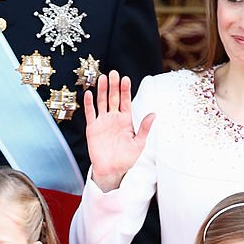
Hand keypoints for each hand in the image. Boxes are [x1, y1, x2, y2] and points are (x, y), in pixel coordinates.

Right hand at [83, 70, 154, 191]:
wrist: (111, 170)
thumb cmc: (126, 158)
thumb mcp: (139, 143)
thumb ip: (144, 128)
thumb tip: (154, 114)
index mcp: (126, 120)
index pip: (126, 101)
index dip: (125, 90)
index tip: (125, 79)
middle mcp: (114, 118)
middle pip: (113, 98)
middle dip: (113, 86)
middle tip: (113, 73)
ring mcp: (103, 122)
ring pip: (102, 102)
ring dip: (101, 90)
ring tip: (102, 78)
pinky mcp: (93, 128)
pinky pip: (90, 113)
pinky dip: (89, 103)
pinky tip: (89, 93)